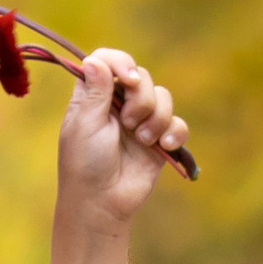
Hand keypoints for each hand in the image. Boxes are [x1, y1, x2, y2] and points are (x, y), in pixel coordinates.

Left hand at [55, 49, 186, 234]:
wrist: (101, 203)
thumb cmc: (84, 165)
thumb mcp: (84, 125)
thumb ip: (94, 91)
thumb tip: (94, 59)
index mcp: (94, 96)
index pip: (108, 60)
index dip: (120, 63)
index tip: (127, 79)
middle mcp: (118, 104)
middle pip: (141, 76)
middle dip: (141, 98)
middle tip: (129, 123)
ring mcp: (140, 122)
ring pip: (163, 97)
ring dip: (156, 117)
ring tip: (142, 140)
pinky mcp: (159, 141)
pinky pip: (177, 124)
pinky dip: (174, 132)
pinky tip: (164, 145)